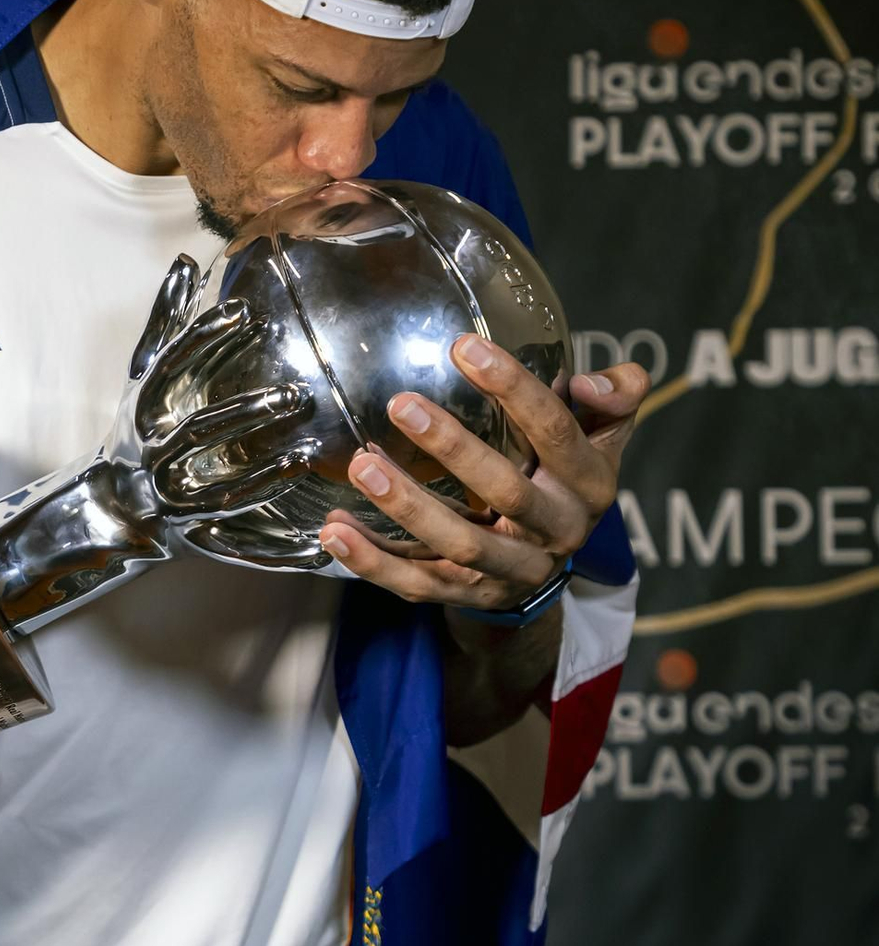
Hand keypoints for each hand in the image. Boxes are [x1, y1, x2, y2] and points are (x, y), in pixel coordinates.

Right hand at [124, 254, 313, 518]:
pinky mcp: (194, 537)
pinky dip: (274, 550)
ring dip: (263, 478)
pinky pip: (236, 543)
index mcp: (144, 413)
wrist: (111, 507)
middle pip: (199, 434)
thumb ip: (165, 320)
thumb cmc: (135, 430)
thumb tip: (186, 260)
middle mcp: (154, 457)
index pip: (172, 370)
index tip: (246, 312)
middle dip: (245, 415)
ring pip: (220, 492)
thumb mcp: (144, 375)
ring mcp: (173, 501)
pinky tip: (315, 542)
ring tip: (306, 456)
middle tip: (296, 394)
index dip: (205, 340)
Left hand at [319, 338, 647, 610]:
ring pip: (459, 545)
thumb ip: (611, 398)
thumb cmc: (563, 478)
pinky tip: (335, 530)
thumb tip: (586, 379)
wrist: (547, 568)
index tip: (462, 348)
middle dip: (453, 449)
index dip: (513, 389)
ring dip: (407, 507)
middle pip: (507, 492)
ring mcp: (510, 571)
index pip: (556, 432)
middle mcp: (556, 532)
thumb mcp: (602, 437)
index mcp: (589, 484)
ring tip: (363, 467)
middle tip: (401, 405)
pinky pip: (417, 584)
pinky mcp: (466, 597)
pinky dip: (373, 562)